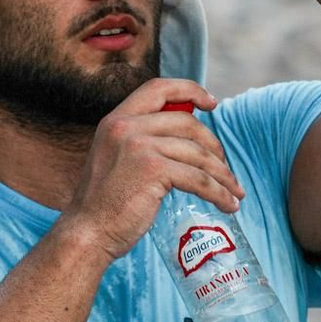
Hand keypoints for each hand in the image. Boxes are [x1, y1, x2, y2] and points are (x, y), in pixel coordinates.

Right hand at [55, 78, 247, 261]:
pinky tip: (227, 204)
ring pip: (198, 153)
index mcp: (116, 120)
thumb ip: (139, 142)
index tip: (212, 103)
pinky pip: (199, 179)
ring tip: (233, 192)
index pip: (158, 88)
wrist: (86, 233)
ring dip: (222, 175)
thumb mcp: (114, 159)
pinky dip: (219, 193)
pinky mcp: (154, 170)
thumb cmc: (103, 205)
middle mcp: (126, 126)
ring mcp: (140, 146)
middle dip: (213, 145)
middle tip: (224, 167)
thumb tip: (183, 142)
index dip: (189, 90)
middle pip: (187, 122)